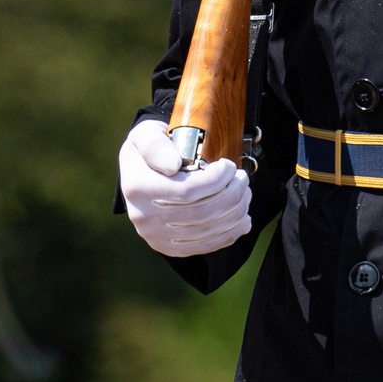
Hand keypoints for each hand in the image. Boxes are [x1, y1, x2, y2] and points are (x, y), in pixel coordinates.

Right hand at [118, 120, 251, 256]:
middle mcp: (144, 216)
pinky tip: (242, 220)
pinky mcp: (168, 247)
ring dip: (235, 213)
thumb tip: (173, 165)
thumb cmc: (150, 147)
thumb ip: (156, 146)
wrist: (140, 170)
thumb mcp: (146, 134)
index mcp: (138, 187)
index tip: (229, 165)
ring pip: (206, 231)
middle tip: (243, 178)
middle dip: (231, 195)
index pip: (186, 191)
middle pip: (200, 213)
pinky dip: (228, 234)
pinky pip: (203, 246)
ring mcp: (156, 236)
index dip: (216, 180)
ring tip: (244, 193)